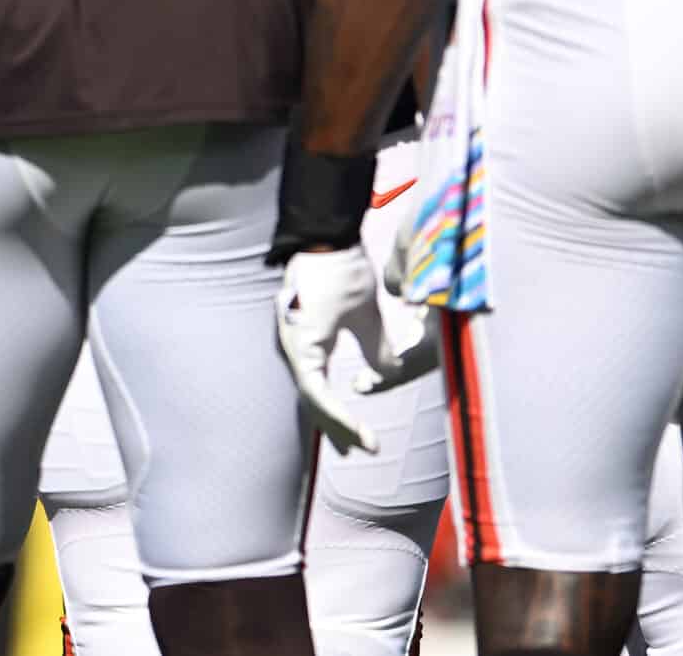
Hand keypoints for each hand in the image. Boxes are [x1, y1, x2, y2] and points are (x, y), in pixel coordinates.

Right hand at [275, 244, 434, 454]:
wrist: (323, 235)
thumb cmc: (342, 271)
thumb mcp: (367, 313)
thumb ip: (378, 349)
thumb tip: (390, 376)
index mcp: (303, 344)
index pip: (318, 395)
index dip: (342, 421)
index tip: (368, 439)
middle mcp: (293, 346)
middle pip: (312, 398)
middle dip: (337, 426)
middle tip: (365, 448)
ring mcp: (295, 340)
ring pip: (311, 387)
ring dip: (330, 413)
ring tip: (351, 440)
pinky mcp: (302, 333)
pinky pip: (312, 373)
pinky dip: (327, 393)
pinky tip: (339, 403)